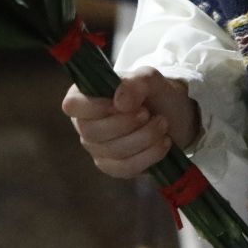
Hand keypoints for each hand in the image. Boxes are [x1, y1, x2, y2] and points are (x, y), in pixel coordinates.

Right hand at [60, 68, 199, 179]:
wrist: (175, 115)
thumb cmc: (154, 92)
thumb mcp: (150, 78)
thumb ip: (135, 83)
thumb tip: (120, 102)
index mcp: (86, 97)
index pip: (73, 105)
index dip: (96, 107)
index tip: (122, 104)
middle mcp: (86, 124)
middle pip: (92, 132)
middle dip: (126, 123)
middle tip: (148, 113)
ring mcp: (97, 148)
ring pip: (112, 151)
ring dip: (144, 137)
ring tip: (163, 123)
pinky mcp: (113, 167)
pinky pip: (125, 168)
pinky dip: (149, 155)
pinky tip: (164, 142)